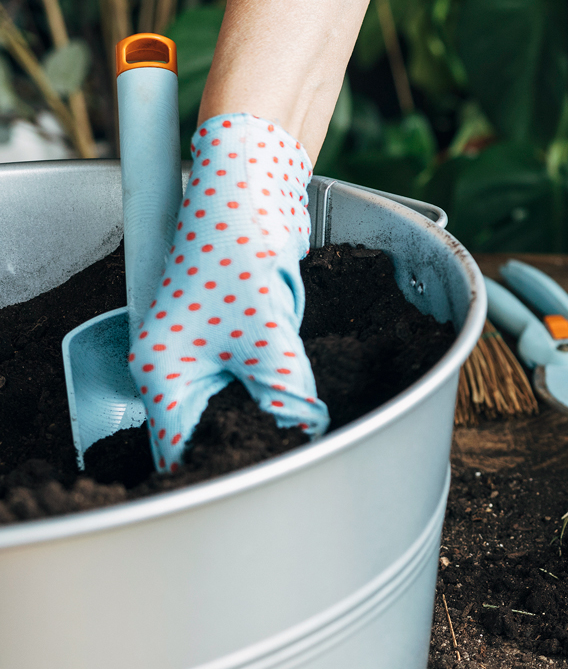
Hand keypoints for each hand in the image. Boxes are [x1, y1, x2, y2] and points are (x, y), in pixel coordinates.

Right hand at [128, 113, 328, 472]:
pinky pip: (261, 365)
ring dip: (275, 398)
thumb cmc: (237, 250)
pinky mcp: (235, 325)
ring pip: (244, 397)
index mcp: (161, 374)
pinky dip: (283, 370)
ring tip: (304, 407)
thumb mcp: (267, 338)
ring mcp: (205, 344)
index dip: (227, 468)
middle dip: (258, 434)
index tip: (270, 481)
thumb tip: (305, 434)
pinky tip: (302, 372)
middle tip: (298, 448)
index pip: (184, 450)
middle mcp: (174, 364)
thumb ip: (285, 395)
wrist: (251, 187)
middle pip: (216, 426)